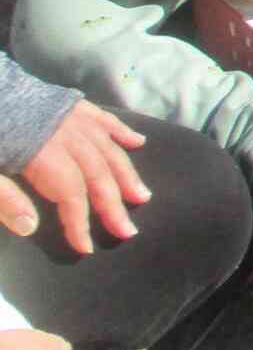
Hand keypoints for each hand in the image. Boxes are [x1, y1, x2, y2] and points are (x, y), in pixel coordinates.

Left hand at [9, 104, 148, 254]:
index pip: (70, 191)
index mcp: (39, 151)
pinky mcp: (64, 103)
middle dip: (112, 203)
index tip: (85, 247)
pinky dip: (119, 131)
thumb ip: (3, 197)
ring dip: (124, 172)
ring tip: (141, 194)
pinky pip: (99, 117)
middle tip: (127, 230)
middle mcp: (62, 132)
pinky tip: (136, 142)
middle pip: (95, 171)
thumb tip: (31, 227)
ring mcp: (66, 115)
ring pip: (104, 146)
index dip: (79, 220)